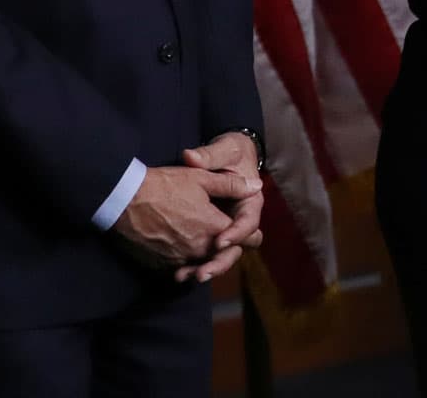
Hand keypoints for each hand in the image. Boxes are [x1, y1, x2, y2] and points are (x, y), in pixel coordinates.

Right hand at [111, 165, 260, 272]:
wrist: (125, 199)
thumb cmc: (164, 185)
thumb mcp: (202, 178)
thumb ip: (232, 185)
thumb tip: (257, 186)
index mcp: (214, 227)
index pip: (241, 239)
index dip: (247, 235)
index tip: (251, 234)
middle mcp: (199, 248)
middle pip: (222, 256)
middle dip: (228, 251)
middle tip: (229, 245)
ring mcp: (179, 258)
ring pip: (201, 263)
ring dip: (206, 259)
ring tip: (208, 253)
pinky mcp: (161, 263)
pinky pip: (180, 267)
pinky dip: (185, 263)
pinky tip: (185, 257)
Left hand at [171, 131, 264, 282]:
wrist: (228, 157)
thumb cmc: (231, 153)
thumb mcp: (223, 150)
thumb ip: (209, 155)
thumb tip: (192, 157)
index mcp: (250, 203)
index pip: (248, 224)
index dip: (236, 233)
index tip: (218, 241)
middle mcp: (241, 221)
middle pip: (237, 248)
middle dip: (220, 261)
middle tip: (202, 272)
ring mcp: (227, 230)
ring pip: (221, 256)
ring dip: (205, 267)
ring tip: (183, 276)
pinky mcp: (212, 234)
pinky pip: (206, 255)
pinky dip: (194, 264)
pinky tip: (176, 272)